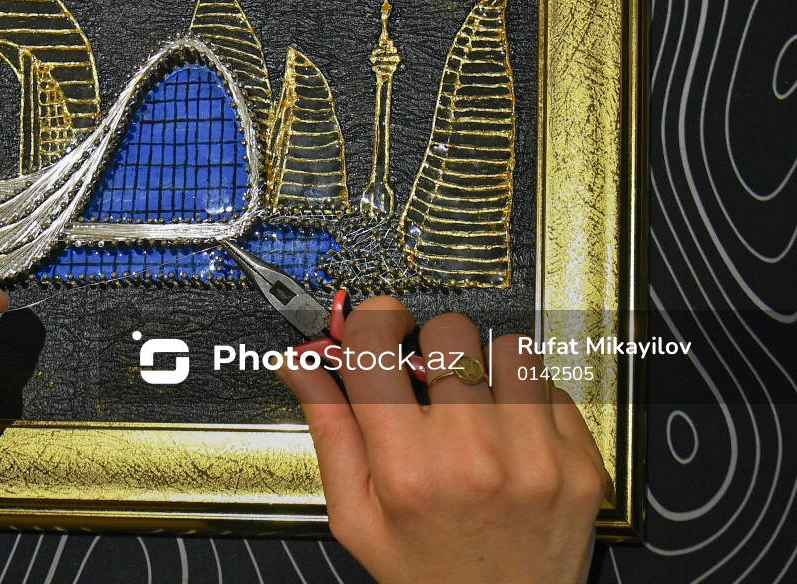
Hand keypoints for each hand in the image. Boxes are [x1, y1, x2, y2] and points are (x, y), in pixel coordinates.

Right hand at [278, 297, 608, 583]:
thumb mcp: (356, 513)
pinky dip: (530, 402)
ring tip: (478, 406)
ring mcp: (536, 458)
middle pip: (451, 331)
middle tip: (431, 378)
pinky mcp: (580, 463)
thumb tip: (298, 362)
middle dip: (434, 345)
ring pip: (511, 348)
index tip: (381, 326)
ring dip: (490, 367)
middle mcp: (474, 456)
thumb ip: (329, 429)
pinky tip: (513, 438)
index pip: (377, 345)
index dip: (373, 320)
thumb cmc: (426, 574)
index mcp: (406, 467)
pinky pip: (553, 387)